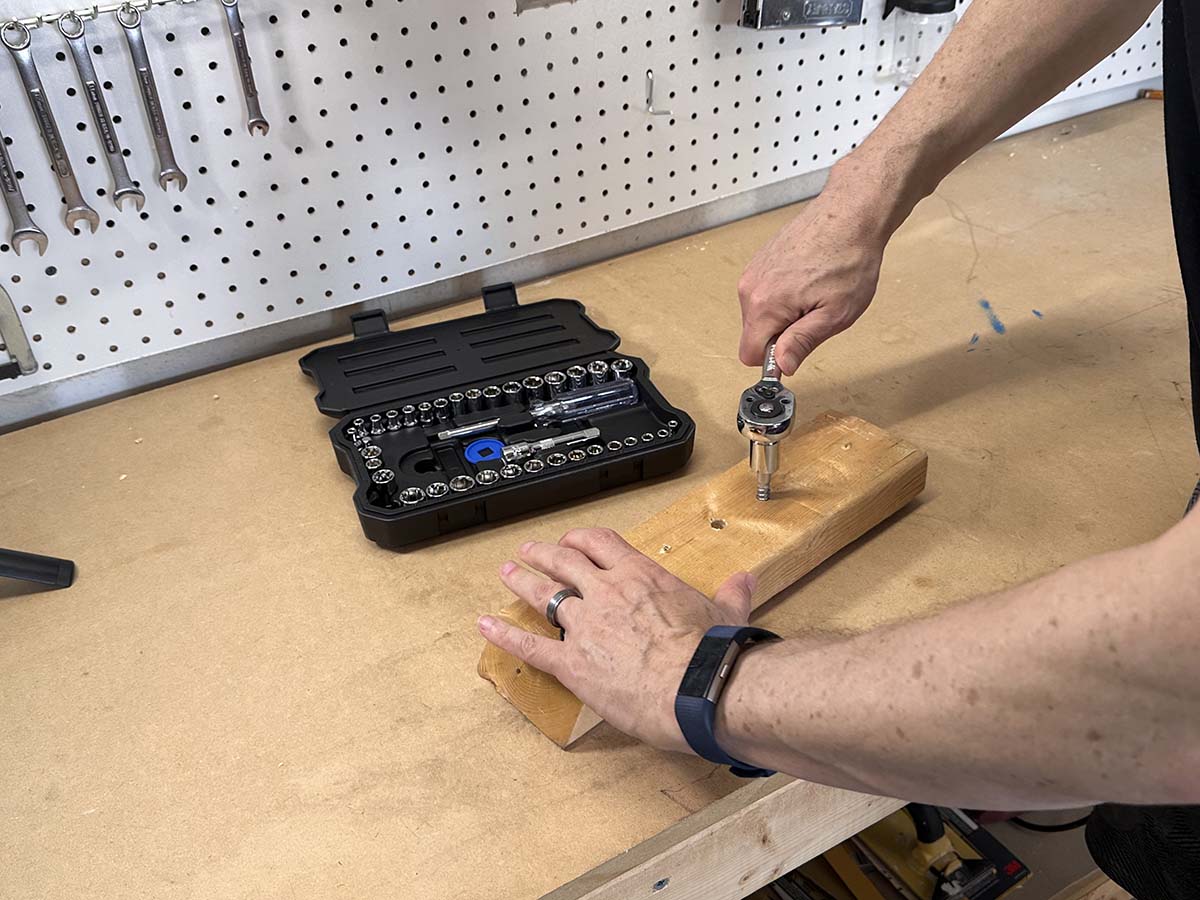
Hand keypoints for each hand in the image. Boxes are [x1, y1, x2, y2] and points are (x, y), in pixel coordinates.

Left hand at [477, 528, 755, 752]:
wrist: (700, 689)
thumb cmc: (714, 654)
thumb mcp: (728, 613)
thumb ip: (731, 594)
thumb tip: (745, 580)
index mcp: (642, 576)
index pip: (601, 543)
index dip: (581, 539)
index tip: (573, 542)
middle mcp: (607, 593)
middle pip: (564, 561)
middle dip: (543, 554)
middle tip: (529, 552)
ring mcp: (586, 626)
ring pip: (544, 595)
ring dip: (522, 582)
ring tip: (507, 574)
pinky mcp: (573, 663)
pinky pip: (531, 646)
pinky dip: (505, 636)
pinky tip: (486, 627)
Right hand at [738, 181, 889, 374]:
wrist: (850, 214)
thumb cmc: (848, 259)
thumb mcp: (835, 314)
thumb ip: (803, 342)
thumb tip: (782, 366)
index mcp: (764, 305)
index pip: (750, 355)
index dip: (775, 359)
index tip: (799, 345)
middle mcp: (750, 288)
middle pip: (755, 334)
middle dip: (783, 333)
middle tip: (815, 313)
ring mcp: (753, 271)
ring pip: (760, 314)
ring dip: (785, 313)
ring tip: (814, 293)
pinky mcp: (760, 261)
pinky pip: (764, 294)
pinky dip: (783, 294)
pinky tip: (807, 279)